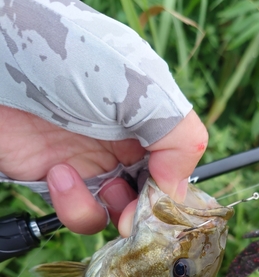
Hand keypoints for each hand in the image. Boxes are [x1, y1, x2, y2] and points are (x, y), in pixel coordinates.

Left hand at [0, 106, 207, 236]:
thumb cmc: (69, 60)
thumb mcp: (141, 88)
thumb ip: (180, 138)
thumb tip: (176, 191)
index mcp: (151, 122)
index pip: (176, 171)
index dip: (173, 195)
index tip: (164, 209)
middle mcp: (125, 146)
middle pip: (150, 199)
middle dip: (145, 214)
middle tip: (134, 216)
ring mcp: (92, 165)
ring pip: (117, 214)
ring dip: (110, 210)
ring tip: (94, 182)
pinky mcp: (59, 182)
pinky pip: (80, 213)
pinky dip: (75, 205)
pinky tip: (59, 174)